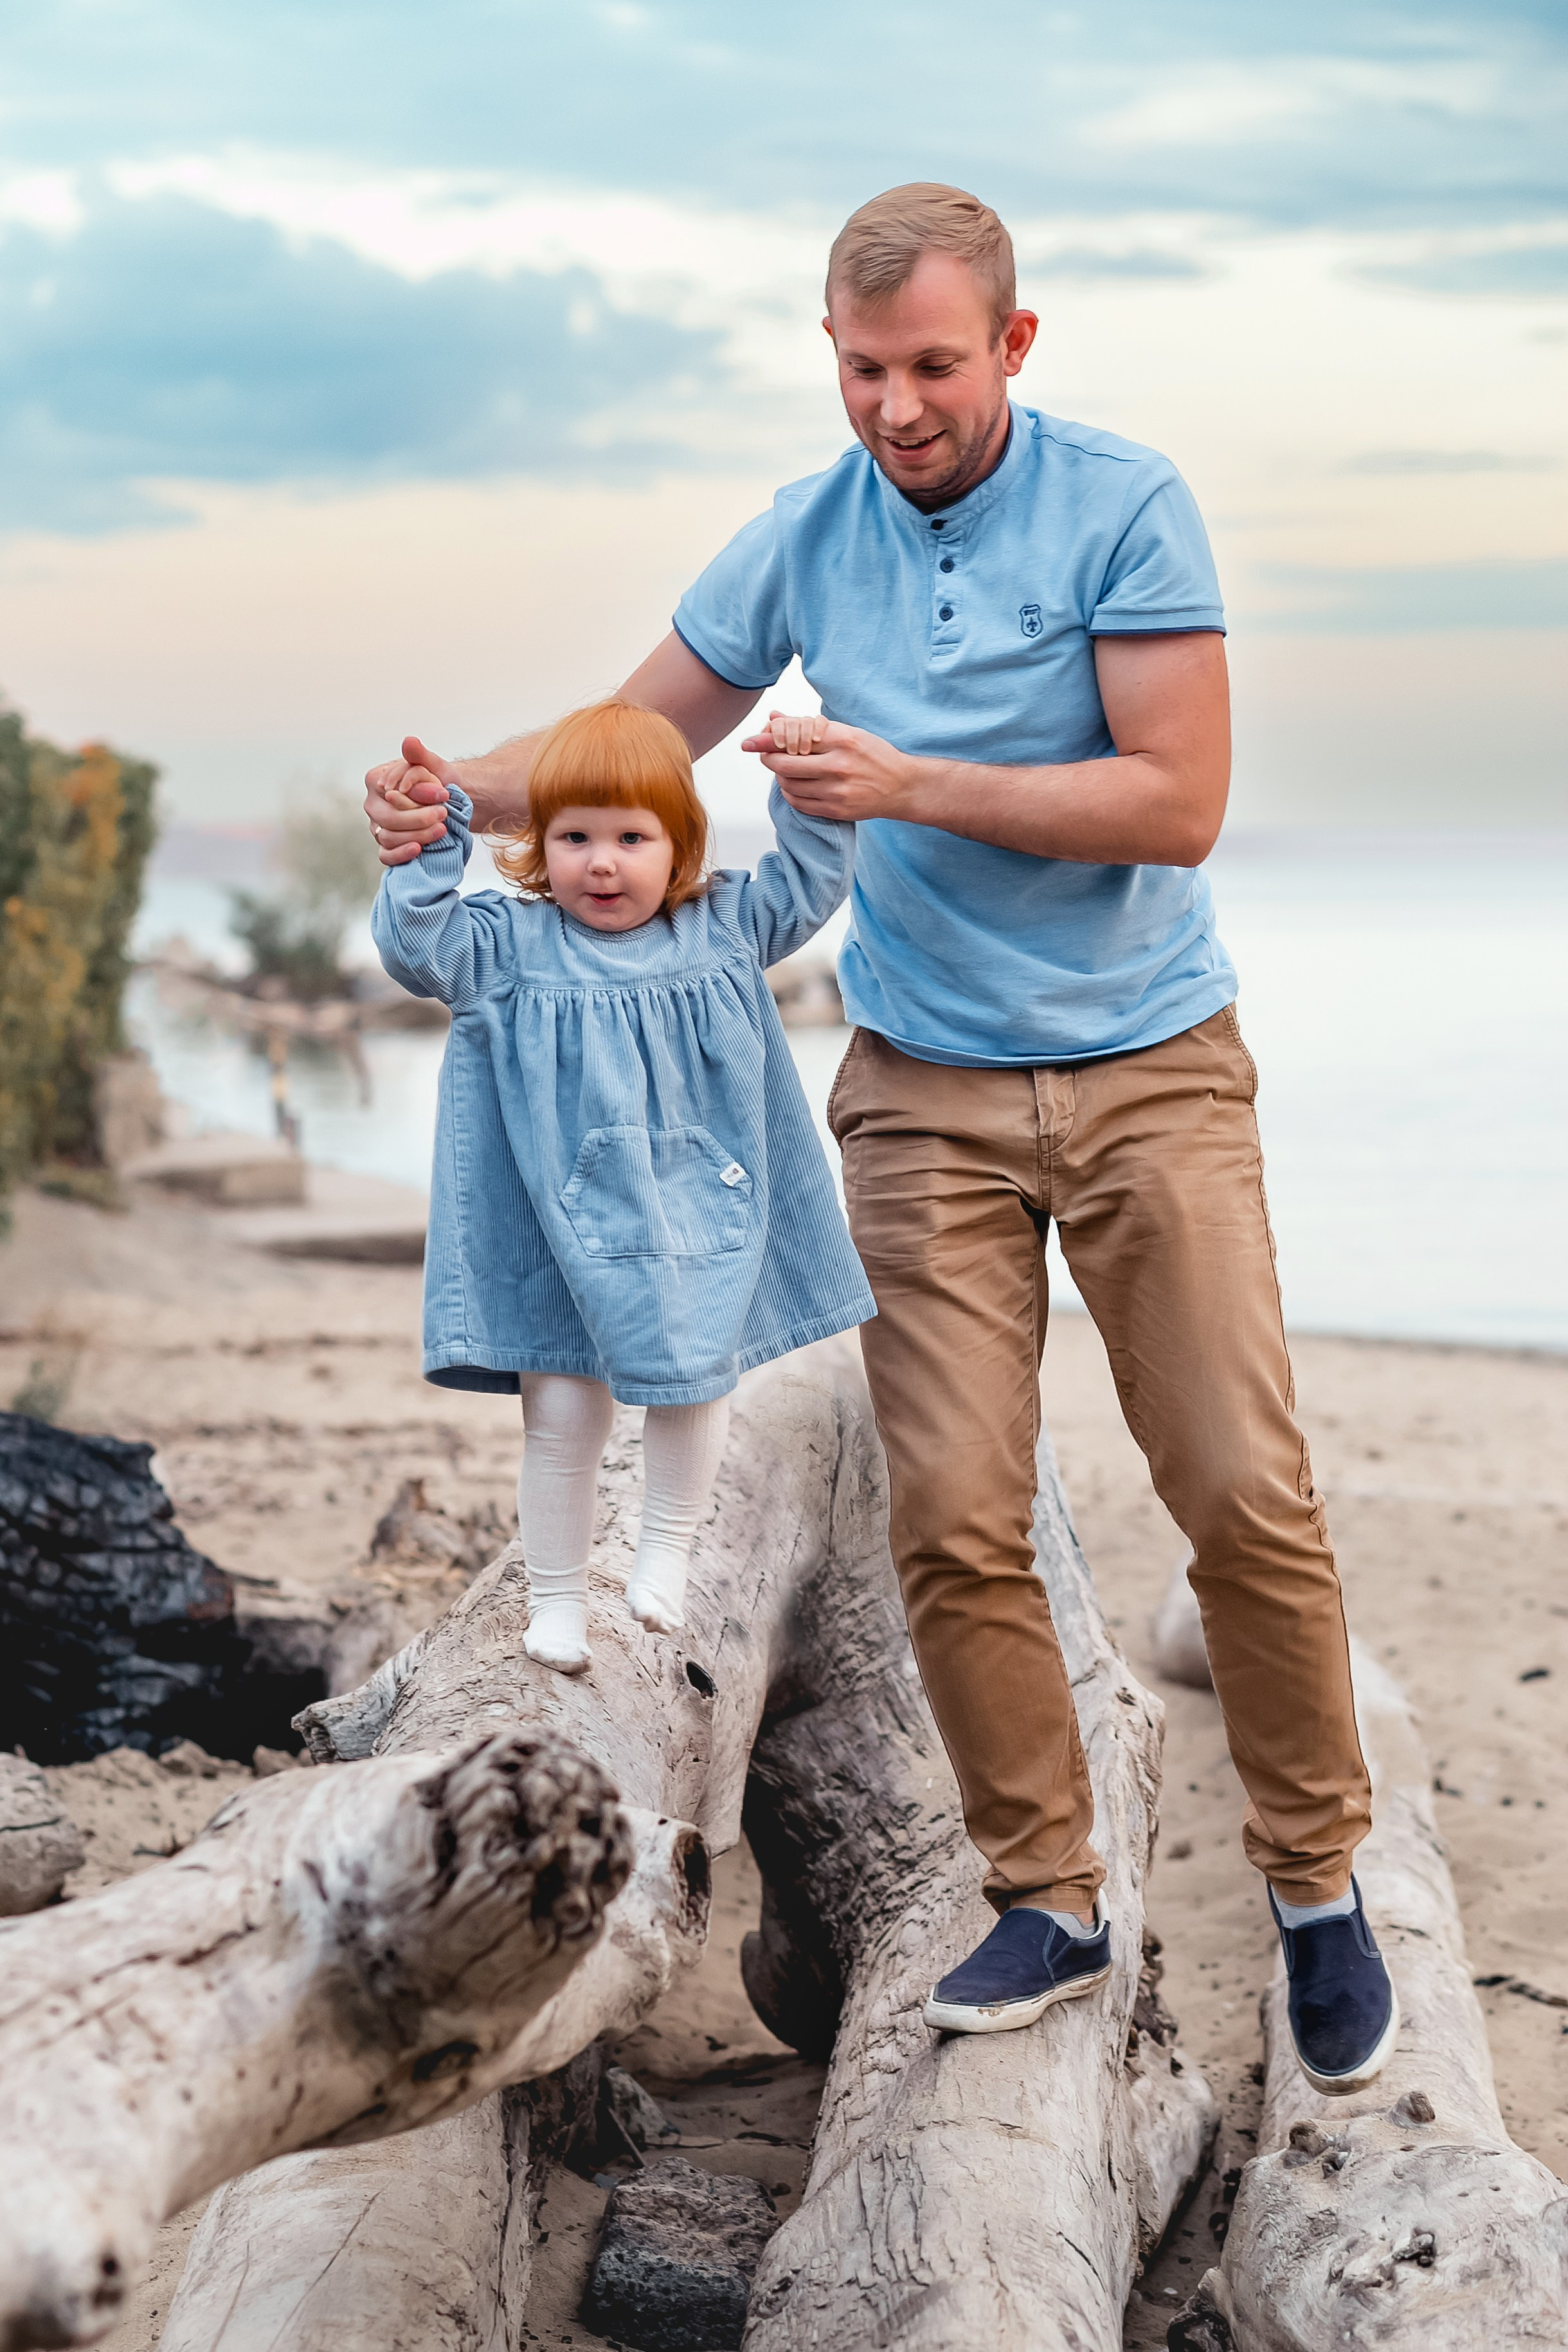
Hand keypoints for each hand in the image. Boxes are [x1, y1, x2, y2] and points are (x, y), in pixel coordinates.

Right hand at [364, 735, 457, 865]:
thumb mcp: (434, 766)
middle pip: (388, 819)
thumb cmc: (438, 782)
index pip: (390, 795)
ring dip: (416, 836)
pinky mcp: (387, 845)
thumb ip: (420, 756)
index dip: (416, 798)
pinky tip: (418, 850)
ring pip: (388, 838)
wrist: (449, 804)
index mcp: (376, 780)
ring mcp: (377, 826)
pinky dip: (401, 855)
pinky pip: (386, 855)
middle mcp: (372, 804)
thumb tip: (409, 742)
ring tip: (441, 830)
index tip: (442, 796)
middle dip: (418, 819)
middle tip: (443, 815)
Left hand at [741, 713, 917, 821]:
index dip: (767, 740)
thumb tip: (774, 717)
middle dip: (769, 759)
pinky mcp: (837, 810)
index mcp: (842, 739)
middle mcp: (839, 765)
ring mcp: (838, 790)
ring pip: (789, 785)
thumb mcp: (848, 733)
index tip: (749, 741)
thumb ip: (809, 727)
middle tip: (767, 756)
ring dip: (780, 778)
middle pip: (785, 764)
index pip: (793, 738)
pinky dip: (791, 794)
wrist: (903, 787)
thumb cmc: (874, 756)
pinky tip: (796, 787)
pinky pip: (800, 804)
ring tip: (786, 771)